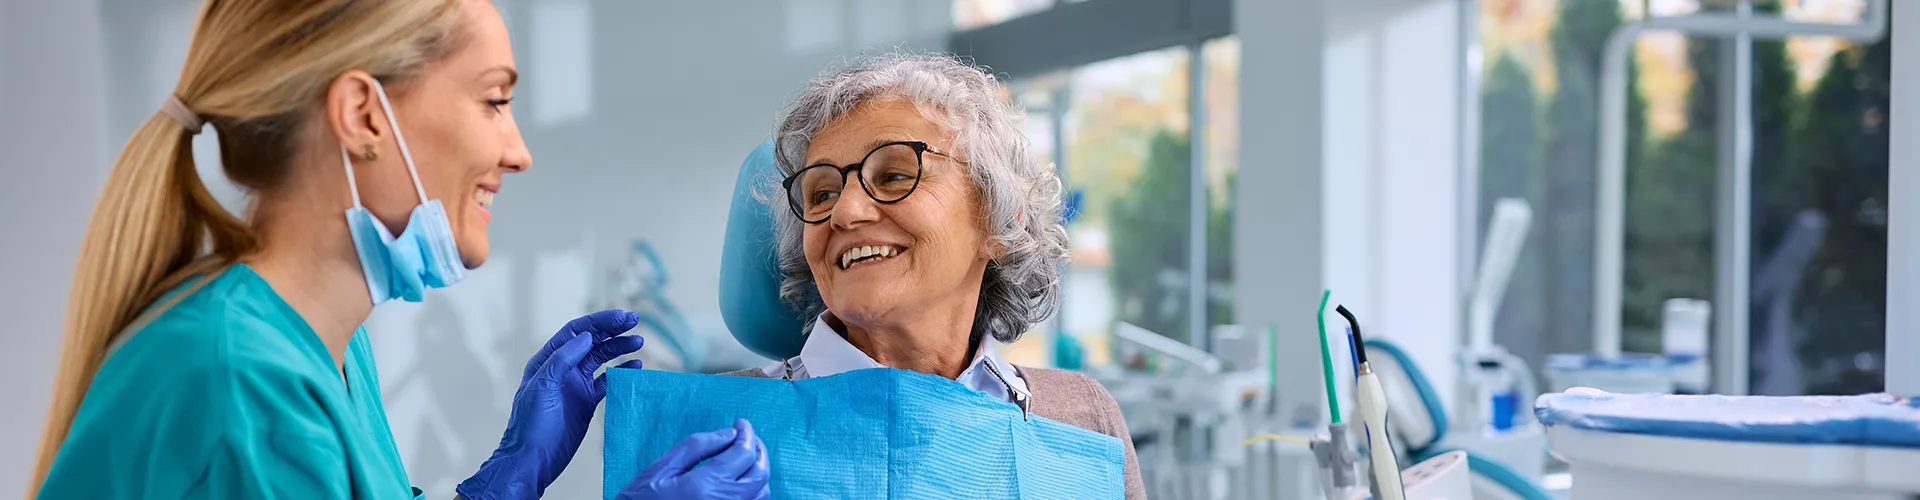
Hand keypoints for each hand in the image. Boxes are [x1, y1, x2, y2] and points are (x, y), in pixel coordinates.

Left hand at [457, 310, 646, 499]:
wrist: (532, 460)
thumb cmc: (530, 425)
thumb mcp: (542, 386)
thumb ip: (563, 359)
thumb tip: (586, 336)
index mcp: (548, 360)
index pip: (576, 332)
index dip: (599, 322)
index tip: (621, 318)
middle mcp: (563, 368)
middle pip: (591, 341)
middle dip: (613, 330)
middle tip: (635, 321)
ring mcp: (576, 385)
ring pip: (602, 358)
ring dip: (620, 348)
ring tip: (639, 342)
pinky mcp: (587, 402)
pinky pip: (607, 381)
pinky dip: (621, 372)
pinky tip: (635, 367)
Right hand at [617, 419, 770, 499]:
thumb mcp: (662, 468)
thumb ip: (698, 447)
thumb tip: (728, 434)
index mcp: (704, 486)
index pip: (743, 454)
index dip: (746, 433)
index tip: (741, 424)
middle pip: (759, 474)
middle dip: (757, 450)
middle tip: (746, 437)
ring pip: (761, 493)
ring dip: (759, 472)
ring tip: (745, 456)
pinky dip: (754, 491)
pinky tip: (741, 480)